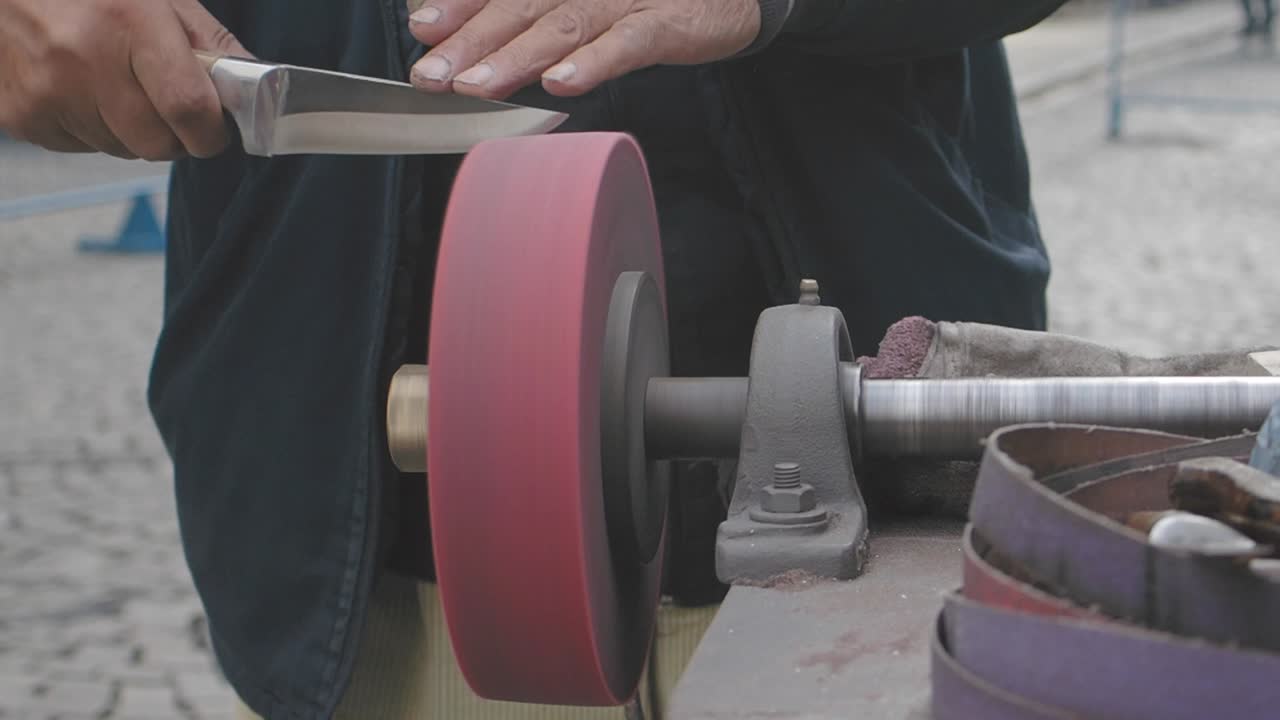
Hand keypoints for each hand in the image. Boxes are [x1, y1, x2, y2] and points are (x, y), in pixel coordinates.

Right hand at [0, 0, 251, 159]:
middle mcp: (83, 59)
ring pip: (122, 150)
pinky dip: (93, 129)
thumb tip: (256, 91)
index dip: (211, 131)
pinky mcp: (22, 116)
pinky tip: (81, 89)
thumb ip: (211, 43)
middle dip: (175, 135)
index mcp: (128, 22)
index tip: (215, 129)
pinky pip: (84, 148)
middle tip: (166, 103)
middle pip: (158, 144)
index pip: (189, 108)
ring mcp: (47, 92)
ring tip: (114, 83)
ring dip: (131, 131)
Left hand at [406, 0, 759, 99]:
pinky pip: (628, 44)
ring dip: (516, 57)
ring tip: (476, 87)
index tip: (422, 29)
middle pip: (522, 4)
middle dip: (471, 40)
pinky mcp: (667, 22)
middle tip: (431, 74)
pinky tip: (560, 85)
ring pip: (564, 24)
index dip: (461, 3)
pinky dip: (593, 63)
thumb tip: (474, 37)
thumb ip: (538, 11)